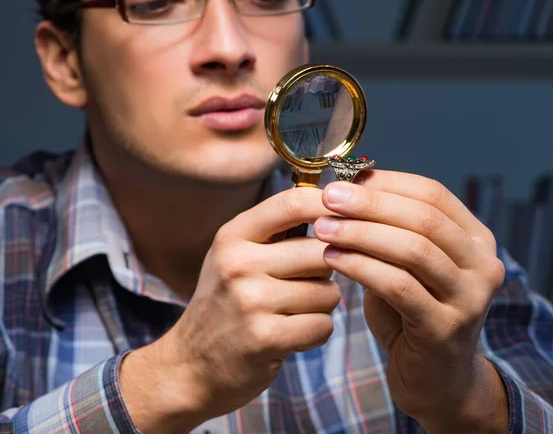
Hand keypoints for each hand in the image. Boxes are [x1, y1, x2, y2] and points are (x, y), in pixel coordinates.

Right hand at [120, 187, 340, 433]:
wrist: (191, 365)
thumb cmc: (224, 303)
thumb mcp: (234, 256)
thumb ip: (274, 232)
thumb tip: (332, 208)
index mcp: (233, 236)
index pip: (292, 203)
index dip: (328, 205)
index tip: (345, 216)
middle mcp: (239, 263)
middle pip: (321, 251)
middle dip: (327, 269)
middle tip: (307, 282)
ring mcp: (251, 301)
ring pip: (328, 291)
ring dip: (321, 305)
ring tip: (294, 311)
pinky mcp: (265, 338)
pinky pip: (323, 325)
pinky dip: (316, 332)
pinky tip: (293, 334)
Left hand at [313, 171, 506, 432]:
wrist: (436, 380)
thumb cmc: (411, 311)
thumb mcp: (405, 263)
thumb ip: (389, 227)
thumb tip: (347, 184)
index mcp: (476, 239)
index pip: (433, 194)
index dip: (387, 182)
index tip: (343, 178)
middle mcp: (483, 264)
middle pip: (424, 218)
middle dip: (370, 203)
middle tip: (328, 197)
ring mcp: (470, 298)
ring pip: (413, 249)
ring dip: (361, 233)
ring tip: (322, 227)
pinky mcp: (445, 328)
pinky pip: (398, 286)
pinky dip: (361, 266)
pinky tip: (331, 258)